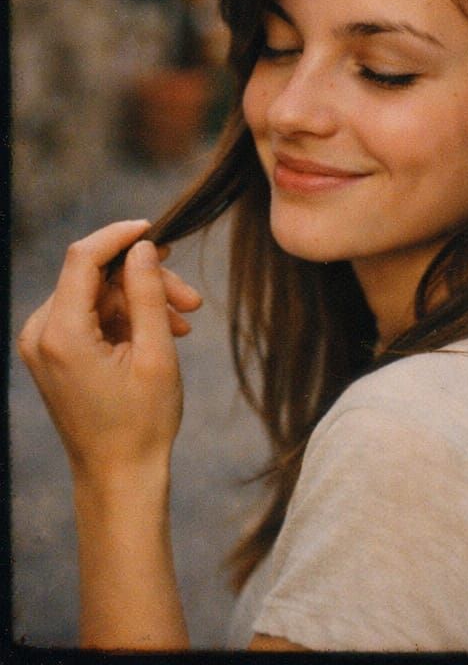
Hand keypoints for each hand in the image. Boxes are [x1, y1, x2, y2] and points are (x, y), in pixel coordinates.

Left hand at [17, 220, 200, 485]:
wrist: (118, 473)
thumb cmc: (142, 421)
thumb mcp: (156, 353)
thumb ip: (147, 294)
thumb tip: (143, 247)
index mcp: (61, 334)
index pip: (82, 259)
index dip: (120, 236)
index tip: (158, 228)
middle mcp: (40, 334)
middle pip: (94, 278)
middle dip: (144, 280)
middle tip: (193, 300)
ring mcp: (43, 345)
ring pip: (96, 296)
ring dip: (141, 301)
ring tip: (185, 321)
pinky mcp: (53, 354)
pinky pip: (90, 317)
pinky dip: (126, 318)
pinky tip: (163, 332)